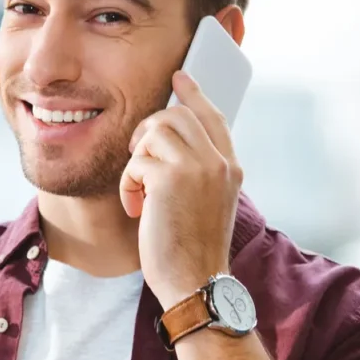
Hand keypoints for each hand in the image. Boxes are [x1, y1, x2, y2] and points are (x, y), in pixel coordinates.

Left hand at [121, 70, 242, 309]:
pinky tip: (136, 208)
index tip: (179, 76)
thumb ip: (197, 171)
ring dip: (137, 160)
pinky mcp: (171, 179)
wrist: (195, 283)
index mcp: (230, 168)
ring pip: (156, 131)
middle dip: (149, 130)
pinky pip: (137, 161)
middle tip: (138, 159)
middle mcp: (219, 163)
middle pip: (178, 114)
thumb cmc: (193, 250)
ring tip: (140, 192)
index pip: (213, 116)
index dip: (194, 94)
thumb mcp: (205, 203)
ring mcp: (198, 168)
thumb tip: (166, 141)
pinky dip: (129, 183)